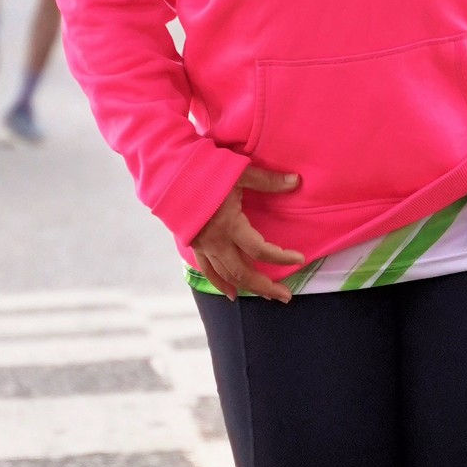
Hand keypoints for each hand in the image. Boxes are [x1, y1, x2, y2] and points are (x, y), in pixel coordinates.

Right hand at [191, 164, 305, 300]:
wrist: (168, 173)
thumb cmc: (204, 169)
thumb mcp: (238, 172)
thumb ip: (267, 180)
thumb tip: (296, 181)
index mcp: (229, 225)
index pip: (260, 250)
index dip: (281, 257)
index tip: (299, 258)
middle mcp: (216, 241)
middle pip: (243, 273)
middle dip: (266, 287)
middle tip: (286, 296)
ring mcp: (203, 246)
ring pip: (227, 276)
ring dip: (248, 288)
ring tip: (267, 296)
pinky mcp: (194, 244)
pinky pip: (208, 270)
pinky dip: (220, 284)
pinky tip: (232, 294)